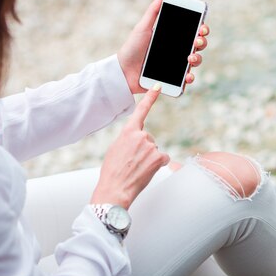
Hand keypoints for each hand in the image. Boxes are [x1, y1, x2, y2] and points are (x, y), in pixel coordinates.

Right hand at [91, 86, 169, 208]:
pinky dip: (156, 165)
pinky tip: (146, 171)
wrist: (115, 189)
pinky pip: (162, 159)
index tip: (157, 86)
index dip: (150, 97)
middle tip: (132, 162)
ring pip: (155, 150)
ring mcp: (151, 146)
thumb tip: (138, 139)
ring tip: (136, 168)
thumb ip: (128, 138)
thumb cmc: (113, 171)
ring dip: (149, 158)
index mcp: (128, 131)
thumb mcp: (116, 148)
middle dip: (144, 149)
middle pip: (149, 138)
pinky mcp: (159, 158)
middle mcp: (141, 136)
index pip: (141, 110)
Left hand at [118, 0, 209, 93]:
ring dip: (197, 59)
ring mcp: (176, 66)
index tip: (202, 28)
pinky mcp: (173, 80)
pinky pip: (185, 80)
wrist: (123, 72)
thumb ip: (153, 11)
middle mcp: (177, 51)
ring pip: (195, 62)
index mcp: (172, 37)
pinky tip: (187, 76)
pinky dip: (189, 78)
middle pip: (198, 46)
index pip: (193, 31)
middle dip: (202, 42)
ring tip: (190, 58)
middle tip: (197, 41)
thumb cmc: (132, 48)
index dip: (202, 29)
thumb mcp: (142, 28)